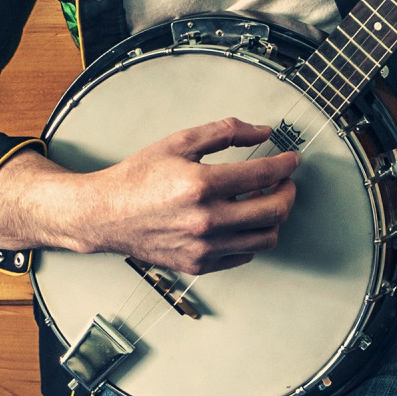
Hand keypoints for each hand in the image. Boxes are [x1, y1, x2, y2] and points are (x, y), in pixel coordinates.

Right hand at [0, 118, 301, 273]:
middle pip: (275, 210)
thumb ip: (225, 132)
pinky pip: (244, 255)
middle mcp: (205, 220)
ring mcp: (203, 247)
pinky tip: (244, 220)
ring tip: (266, 201)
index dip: (286, 165)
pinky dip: (252, 237)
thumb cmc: (138, 176)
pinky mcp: (198, 264)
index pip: (264, 175)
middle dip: (288, 192)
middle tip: (285, 182)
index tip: (292, 160)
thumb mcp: (179, 142)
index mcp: (200, 185)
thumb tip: (264, 131)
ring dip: (275, 217)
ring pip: (266, 238)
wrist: (104, 215)